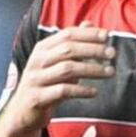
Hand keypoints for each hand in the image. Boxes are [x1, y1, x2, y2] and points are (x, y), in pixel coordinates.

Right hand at [0, 21, 115, 132]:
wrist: (23, 112)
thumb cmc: (45, 84)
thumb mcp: (56, 61)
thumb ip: (72, 44)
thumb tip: (89, 24)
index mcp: (42, 48)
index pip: (67, 34)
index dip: (87, 34)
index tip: (107, 35)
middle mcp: (37, 61)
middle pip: (68, 49)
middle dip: (93, 50)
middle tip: (112, 54)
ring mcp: (36, 79)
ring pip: (67, 69)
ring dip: (92, 69)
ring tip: (110, 72)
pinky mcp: (37, 97)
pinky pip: (63, 91)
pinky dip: (81, 90)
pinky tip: (94, 91)